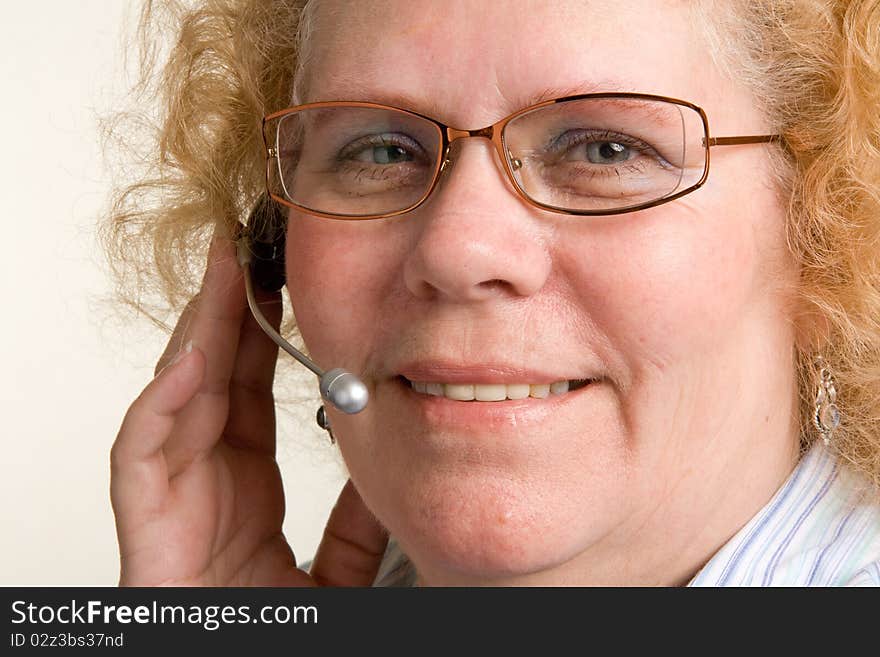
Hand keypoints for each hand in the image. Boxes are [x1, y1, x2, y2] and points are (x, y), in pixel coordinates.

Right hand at [110, 234, 387, 585]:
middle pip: (210, 376)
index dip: (257, 332)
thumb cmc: (275, 633)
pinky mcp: (146, 528)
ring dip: (198, 331)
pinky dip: (161, 405)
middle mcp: (201, 481)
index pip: (245, 389)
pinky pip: (142, 454)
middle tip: (249, 246)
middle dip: (225, 309)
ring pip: (176, 396)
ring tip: (224, 272)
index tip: (282, 280)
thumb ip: (355, 523)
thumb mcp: (334, 571)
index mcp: (242, 486)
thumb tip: (385, 471)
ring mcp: (170, 500)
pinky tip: (194, 358)